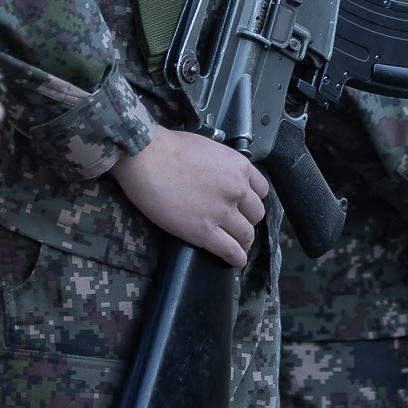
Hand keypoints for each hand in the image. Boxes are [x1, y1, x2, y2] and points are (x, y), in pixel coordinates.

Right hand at [112, 128, 268, 266]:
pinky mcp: (205, 232)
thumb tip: (220, 175)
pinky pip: (231, 251)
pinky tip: (235, 260)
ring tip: (237, 245)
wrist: (146, 158)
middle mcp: (236, 189)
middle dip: (247, 220)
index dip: (252, 200)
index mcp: (239, 166)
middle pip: (256, 214)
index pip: (262, 190)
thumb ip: (222, 164)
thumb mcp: (208, 147)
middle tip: (236, 224)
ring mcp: (222, 212)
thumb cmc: (168, 148)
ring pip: (247, 235)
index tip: (245, 205)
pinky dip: (236, 258)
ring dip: (243, 241)